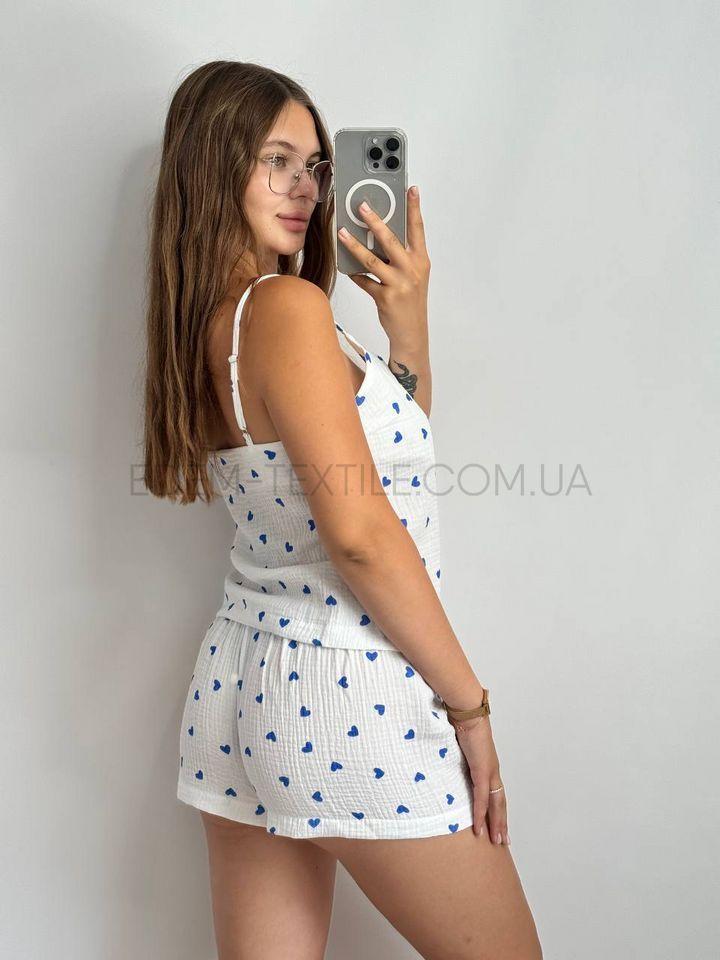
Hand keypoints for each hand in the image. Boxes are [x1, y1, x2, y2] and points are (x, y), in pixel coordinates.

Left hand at [337, 185, 430, 351]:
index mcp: (421, 261)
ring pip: (372, 260)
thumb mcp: (413, 276)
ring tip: (342, 233)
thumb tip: (379, 237)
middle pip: (391, 240)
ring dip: (355, 245)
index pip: (417, 229)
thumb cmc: (410, 301)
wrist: (412, 332)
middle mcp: (411, 270)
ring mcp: (398, 284)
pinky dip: (355, 274)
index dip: (414, 208)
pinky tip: (346, 268)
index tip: (411, 189)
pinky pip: (364, 281)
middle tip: (361, 206)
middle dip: (375, 221)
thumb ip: (400, 257)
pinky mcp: (385, 297)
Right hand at [449, 716, 509, 843]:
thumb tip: (452, 758)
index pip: (497, 793)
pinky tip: (480, 828)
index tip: (500, 824)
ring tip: (496, 841)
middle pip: (500, 804)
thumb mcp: (463, 745)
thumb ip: (461, 755)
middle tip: (503, 841)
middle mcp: (493, 771)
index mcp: (489, 766)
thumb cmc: (464, 723)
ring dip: (496, 824)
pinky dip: (480, 814)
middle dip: (502, 823)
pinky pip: (481, 798)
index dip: (499, 810)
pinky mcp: (481, 771)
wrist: (468, 712)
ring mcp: (489, 772)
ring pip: (496, 805)